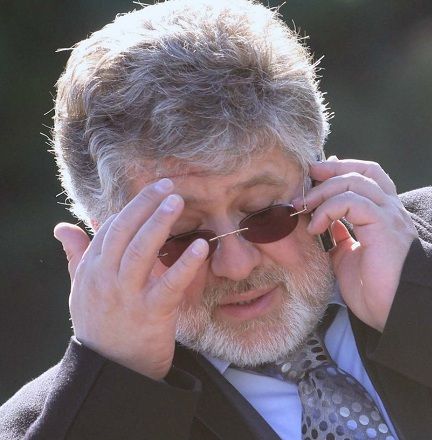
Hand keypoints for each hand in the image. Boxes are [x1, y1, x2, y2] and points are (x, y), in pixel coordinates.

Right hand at [53, 179, 208, 379]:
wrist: (112, 370)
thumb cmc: (101, 325)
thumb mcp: (82, 290)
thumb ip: (77, 256)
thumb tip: (63, 227)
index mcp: (91, 271)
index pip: (110, 229)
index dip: (132, 207)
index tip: (153, 190)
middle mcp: (106, 279)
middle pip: (124, 232)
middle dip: (144, 205)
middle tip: (167, 186)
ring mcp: (127, 296)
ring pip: (142, 251)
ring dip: (160, 223)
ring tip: (177, 201)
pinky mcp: (151, 313)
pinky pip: (170, 284)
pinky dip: (186, 264)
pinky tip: (201, 246)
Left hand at [298, 158, 418, 331]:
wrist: (396, 310)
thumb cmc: (376, 290)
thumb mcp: (349, 258)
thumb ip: (340, 237)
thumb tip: (325, 223)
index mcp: (384, 216)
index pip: (367, 176)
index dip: (342, 169)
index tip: (315, 174)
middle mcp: (390, 210)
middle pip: (362, 172)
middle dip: (330, 171)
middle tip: (304, 184)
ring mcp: (389, 215)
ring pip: (355, 182)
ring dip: (324, 191)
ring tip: (303, 207)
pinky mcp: (383, 225)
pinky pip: (353, 201)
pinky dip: (329, 209)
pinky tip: (316, 227)